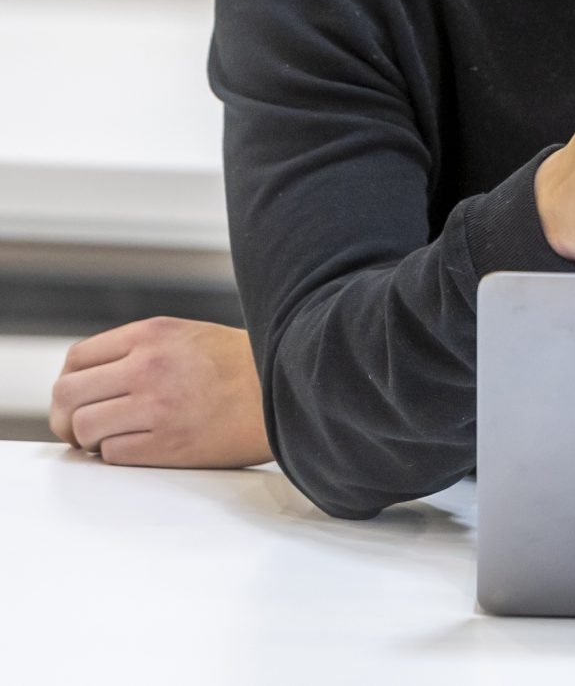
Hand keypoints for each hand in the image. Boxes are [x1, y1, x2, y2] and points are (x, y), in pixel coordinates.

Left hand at [49, 318, 270, 468]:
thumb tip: (91, 384)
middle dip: (65, 417)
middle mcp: (148, 366)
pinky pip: (112, 454)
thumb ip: (140, 350)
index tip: (81, 400)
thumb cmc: (245, 366)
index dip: (71, 385)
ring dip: (90, 440)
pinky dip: (116, 456)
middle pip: (67, 395)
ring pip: (84, 427)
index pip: (76, 359)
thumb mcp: (188, 337)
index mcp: (152, 335)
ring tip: (112, 441)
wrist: (293, 388)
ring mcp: (156, 405)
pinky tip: (139, 449)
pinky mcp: (168, 443)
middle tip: (79, 430)